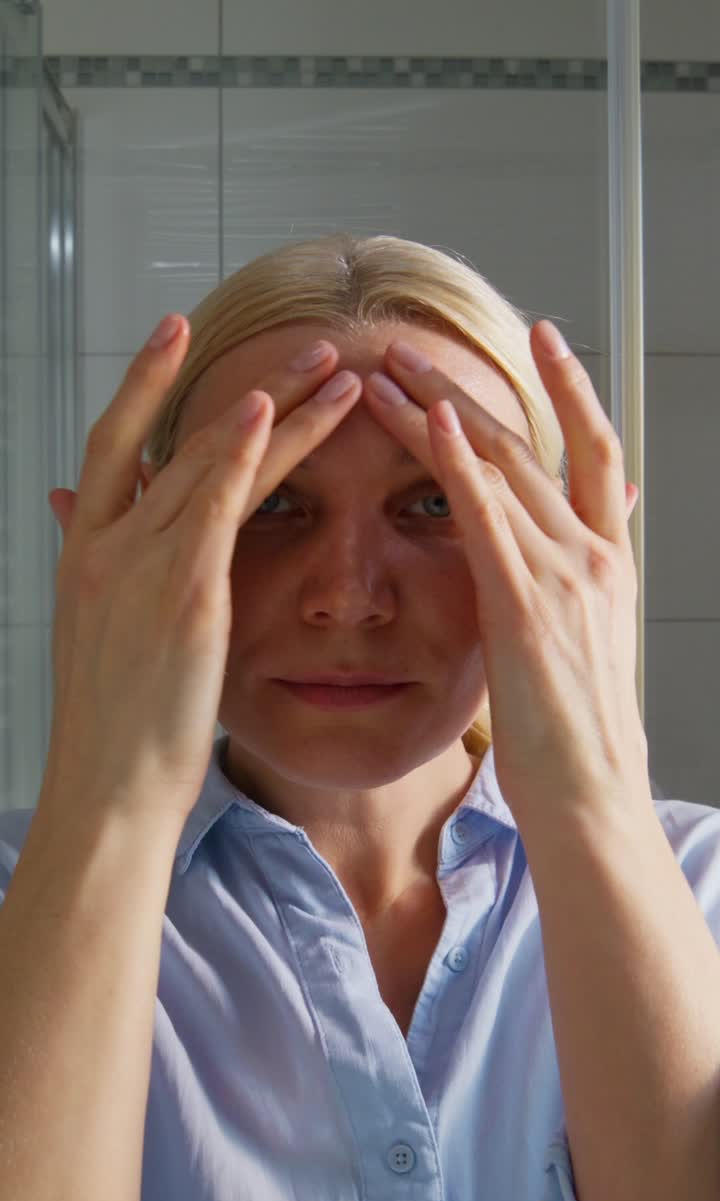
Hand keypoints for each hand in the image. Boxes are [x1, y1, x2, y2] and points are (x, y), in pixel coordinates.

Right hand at [44, 320, 362, 827]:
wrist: (108, 791)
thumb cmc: (114, 728)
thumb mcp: (95, 633)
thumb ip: (95, 561)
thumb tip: (71, 507)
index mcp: (87, 556)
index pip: (113, 446)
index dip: (143, 384)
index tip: (174, 335)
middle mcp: (106, 546)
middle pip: (166, 436)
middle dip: (222, 377)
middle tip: (278, 335)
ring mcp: (140, 565)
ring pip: (206, 459)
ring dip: (273, 404)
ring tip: (328, 363)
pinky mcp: (181, 593)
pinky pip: (214, 503)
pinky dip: (240, 450)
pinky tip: (272, 408)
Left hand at [362, 321, 650, 827]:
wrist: (592, 794)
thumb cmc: (576, 733)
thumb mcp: (589, 643)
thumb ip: (575, 582)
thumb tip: (569, 546)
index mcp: (612, 561)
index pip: (599, 450)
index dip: (572, 389)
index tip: (544, 338)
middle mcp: (595, 555)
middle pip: (532, 445)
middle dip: (470, 387)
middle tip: (416, 344)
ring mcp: (565, 577)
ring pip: (501, 467)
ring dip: (440, 409)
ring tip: (390, 366)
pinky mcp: (525, 608)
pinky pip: (488, 518)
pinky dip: (458, 463)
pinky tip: (427, 422)